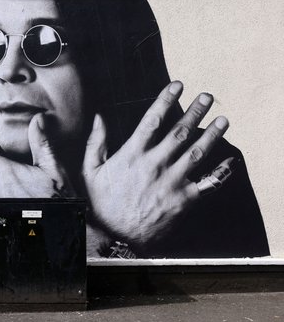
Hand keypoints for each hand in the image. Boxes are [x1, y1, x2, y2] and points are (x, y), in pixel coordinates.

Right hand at [82, 81, 231, 249]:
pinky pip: (208, 183)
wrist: (114, 236)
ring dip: (212, 134)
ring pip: (197, 153)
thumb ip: (95, 142)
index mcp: (132, 155)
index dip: (166, 100)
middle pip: (180, 132)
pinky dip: (222, 172)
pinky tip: (231, 160)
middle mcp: (155, 164)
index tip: (178, 85)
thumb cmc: (101, 202)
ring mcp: (172, 182)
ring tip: (223, 120)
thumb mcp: (89, 170)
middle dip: (195, 111)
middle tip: (207, 97)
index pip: (152, 120)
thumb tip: (99, 116)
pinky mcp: (184, 200)